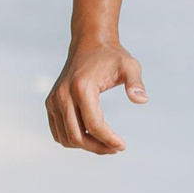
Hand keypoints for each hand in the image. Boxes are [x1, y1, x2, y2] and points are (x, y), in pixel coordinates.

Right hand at [46, 38, 145, 153]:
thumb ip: (136, 83)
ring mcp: (54, 100)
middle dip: (98, 147)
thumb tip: (142, 100)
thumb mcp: (130, 65)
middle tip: (116, 148)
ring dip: (86, 146)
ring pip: (65, 137)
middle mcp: (63, 95)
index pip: (94, 124)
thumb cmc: (112, 56)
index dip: (108, 139)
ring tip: (106, 144)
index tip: (122, 146)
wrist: (89, 44)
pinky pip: (58, 132)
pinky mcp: (51, 103)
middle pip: (76, 136)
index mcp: (82, 87)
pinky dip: (73, 139)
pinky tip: (93, 137)